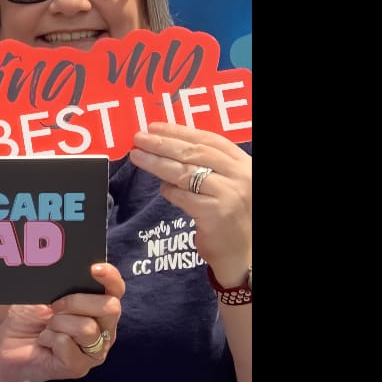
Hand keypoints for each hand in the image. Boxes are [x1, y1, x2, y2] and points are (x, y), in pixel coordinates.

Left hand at [0, 262, 127, 381]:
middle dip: (77, 302)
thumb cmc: (29, 318)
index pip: (116, 289)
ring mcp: (94, 350)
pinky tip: (44, 342)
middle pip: (110, 308)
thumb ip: (62, 285)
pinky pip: (67, 344)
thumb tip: (69, 273)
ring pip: (87, 329)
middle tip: (54, 306)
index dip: (110, 277)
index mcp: (98, 307)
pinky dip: (49, 338)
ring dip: (59, 323)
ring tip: (47, 327)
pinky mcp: (79, 367)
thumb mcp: (43, 294)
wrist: (9, 345)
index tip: (94, 269)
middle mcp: (104, 329)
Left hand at [128, 125, 251, 280]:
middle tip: (139, 138)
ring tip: (136, 156)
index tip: (155, 126)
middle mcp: (241, 176)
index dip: (180, 131)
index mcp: (244, 164)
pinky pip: (183, 196)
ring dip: (157, 163)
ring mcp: (229, 193)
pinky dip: (169, 191)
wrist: (243, 255)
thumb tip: (168, 148)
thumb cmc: (231, 218)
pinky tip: (163, 189)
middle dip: (163, 143)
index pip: (209, 139)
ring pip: (185, 173)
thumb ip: (207, 167)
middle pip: (194, 153)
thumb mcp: (226, 185)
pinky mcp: (215, 212)